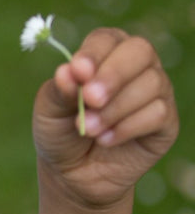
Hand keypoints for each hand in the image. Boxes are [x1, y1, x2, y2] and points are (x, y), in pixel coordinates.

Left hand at [33, 27, 178, 207]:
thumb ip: (58, 90)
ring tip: (86, 129)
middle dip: (114, 75)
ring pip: (151, 84)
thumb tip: (68, 72)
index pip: (106, 39)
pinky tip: (105, 140)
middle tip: (90, 100)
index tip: (78, 71)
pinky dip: (127, 128)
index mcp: (103, 54)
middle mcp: (134, 66)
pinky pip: (158, 114)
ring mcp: (155, 92)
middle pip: (140, 51)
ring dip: (115, 109)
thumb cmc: (60, 131)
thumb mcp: (48, 110)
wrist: (73, 174)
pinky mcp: (166, 122)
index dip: (94, 53)